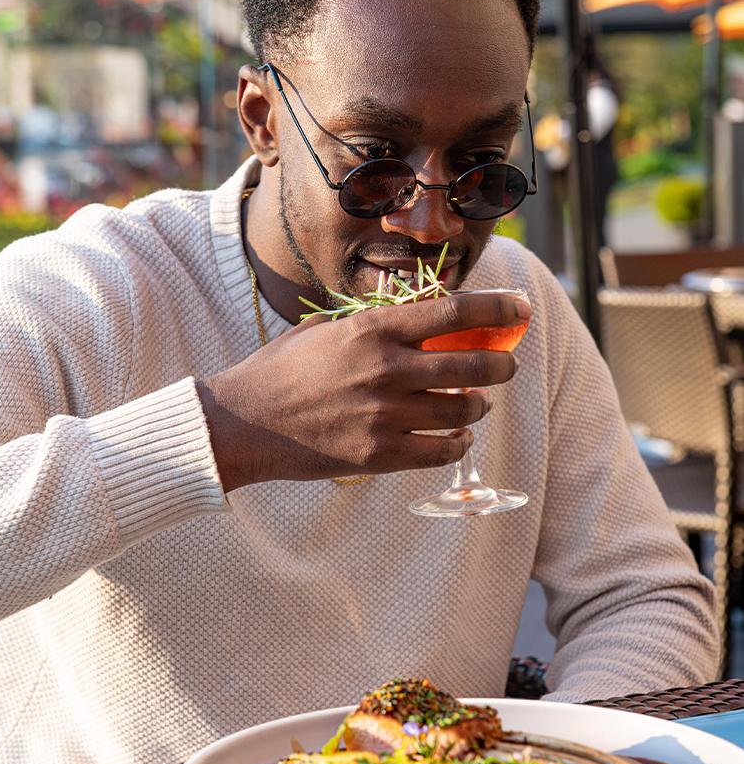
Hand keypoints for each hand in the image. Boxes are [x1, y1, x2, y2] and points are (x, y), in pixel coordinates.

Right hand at [196, 290, 529, 490]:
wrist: (243, 423)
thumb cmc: (281, 370)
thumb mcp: (326, 329)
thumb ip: (374, 324)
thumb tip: (420, 317)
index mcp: (372, 330)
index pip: (452, 312)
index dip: (496, 309)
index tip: (520, 308)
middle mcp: (385, 369)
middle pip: (471, 364)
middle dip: (501, 365)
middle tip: (506, 366)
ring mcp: (384, 415)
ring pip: (462, 411)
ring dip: (478, 406)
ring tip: (476, 404)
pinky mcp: (379, 455)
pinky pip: (440, 451)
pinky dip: (458, 444)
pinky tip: (457, 438)